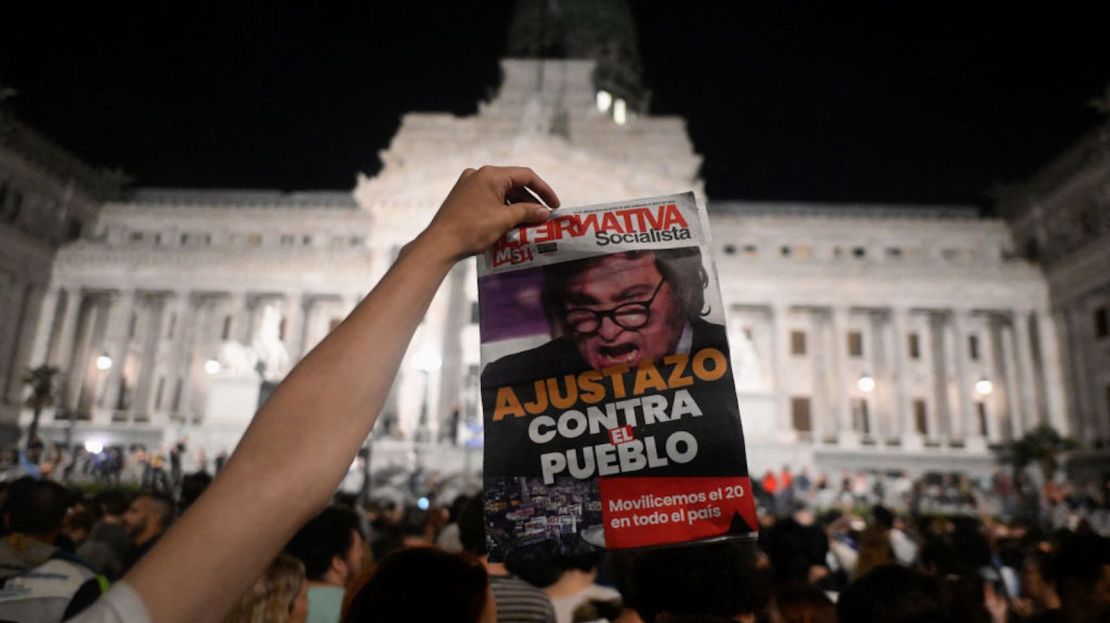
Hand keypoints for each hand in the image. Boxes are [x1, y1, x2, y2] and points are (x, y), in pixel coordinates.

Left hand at [421, 166, 559, 260]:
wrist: (440, 243)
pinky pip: (489, 197)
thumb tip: (545, 212)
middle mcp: (478, 174)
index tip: (555, 204)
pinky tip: (510, 222)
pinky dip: (502, 208)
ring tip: (529, 222)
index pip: (525, 176)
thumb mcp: (504, 220)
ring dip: (516, 205)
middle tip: (543, 215)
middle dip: (530, 199)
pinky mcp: (462, 196)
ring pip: (501, 191)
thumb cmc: (472, 229)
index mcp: (490, 175)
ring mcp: (468, 184)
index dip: (543, 190)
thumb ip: (527, 212)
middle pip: (513, 183)